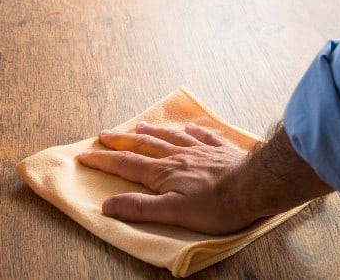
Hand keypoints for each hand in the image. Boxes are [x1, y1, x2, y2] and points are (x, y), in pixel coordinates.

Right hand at [77, 121, 256, 234]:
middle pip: (143, 145)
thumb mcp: (173, 213)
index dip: (103, 160)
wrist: (255, 187)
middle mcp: (177, 157)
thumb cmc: (216, 205)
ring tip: (139, 126)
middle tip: (103, 134)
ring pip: (170, 138)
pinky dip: (194, 132)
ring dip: (152, 132)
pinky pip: (204, 137)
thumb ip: (139, 208)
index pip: (126, 165)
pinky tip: (190, 127)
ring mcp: (199, 151)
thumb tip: (107, 205)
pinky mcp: (221, 151)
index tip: (84, 156)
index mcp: (163, 173)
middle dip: (121, 140)